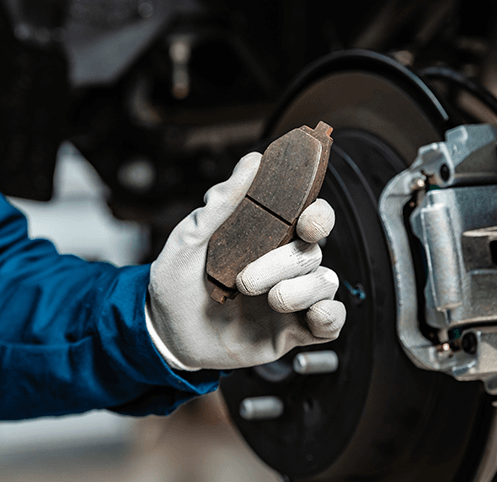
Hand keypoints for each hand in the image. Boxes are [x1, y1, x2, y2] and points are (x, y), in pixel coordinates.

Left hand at [146, 152, 345, 370]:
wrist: (165, 334)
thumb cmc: (176, 282)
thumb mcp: (189, 239)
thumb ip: (222, 203)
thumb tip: (251, 162)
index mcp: (266, 238)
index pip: (309, 217)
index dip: (319, 216)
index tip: (307, 223)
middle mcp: (283, 265)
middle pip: (314, 251)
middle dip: (286, 263)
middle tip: (247, 280)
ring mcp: (291, 298)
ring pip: (325, 283)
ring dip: (299, 291)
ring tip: (268, 300)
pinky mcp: (293, 330)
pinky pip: (331, 321)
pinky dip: (329, 316)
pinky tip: (310, 317)